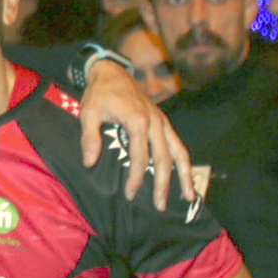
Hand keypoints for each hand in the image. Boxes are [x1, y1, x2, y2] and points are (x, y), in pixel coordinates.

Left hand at [75, 60, 190, 208]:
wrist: (113, 71)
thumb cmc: (100, 93)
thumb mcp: (89, 112)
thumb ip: (90, 137)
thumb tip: (90, 162)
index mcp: (137, 120)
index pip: (140, 156)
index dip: (136, 177)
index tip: (130, 194)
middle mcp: (155, 122)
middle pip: (164, 158)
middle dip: (163, 183)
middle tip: (160, 206)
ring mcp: (162, 122)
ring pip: (179, 152)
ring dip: (184, 175)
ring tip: (188, 197)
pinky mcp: (163, 123)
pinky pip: (178, 144)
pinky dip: (184, 162)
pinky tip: (185, 177)